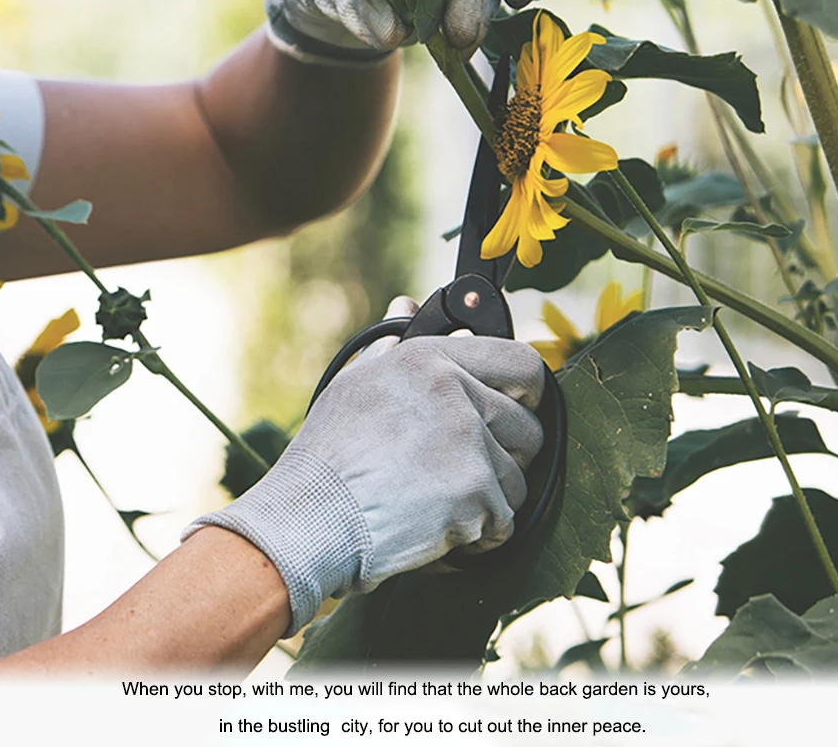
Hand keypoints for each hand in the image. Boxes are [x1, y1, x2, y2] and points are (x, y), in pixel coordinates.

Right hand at [182, 335, 544, 634]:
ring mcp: (468, 440)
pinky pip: (504, 520)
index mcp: (430, 358)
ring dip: (490, 501)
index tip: (519, 410)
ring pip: (518, 480)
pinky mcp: (474, 490)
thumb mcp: (355, 383)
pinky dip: (479, 535)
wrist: (309, 519)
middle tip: (468, 474)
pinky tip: (440, 529)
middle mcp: (455, 390)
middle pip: (528, 428)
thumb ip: (391, 343)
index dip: (528, 392)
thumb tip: (406, 301)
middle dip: (508, 458)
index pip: (519, 361)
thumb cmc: (328, 455)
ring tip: (441, 505)